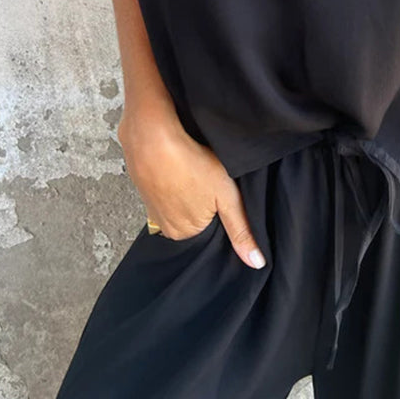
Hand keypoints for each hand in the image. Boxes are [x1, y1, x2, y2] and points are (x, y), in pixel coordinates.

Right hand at [118, 108, 266, 268]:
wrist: (153, 136)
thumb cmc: (192, 163)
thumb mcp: (226, 198)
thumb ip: (241, 230)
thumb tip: (256, 263)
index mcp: (184, 233)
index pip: (209, 228)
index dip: (218, 208)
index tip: (219, 193)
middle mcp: (163, 226)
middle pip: (192, 216)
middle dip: (201, 200)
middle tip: (205, 181)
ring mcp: (150, 206)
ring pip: (178, 201)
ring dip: (186, 188)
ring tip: (190, 171)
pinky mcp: (143, 187)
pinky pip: (164, 188)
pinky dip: (172, 178)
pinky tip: (177, 166)